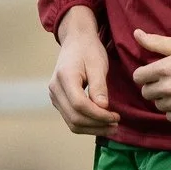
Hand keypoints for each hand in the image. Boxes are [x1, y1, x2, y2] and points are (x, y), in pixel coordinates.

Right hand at [48, 6, 118, 134]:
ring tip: (111, 126)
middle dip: (97, 125)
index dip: (98, 115)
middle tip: (116, 124)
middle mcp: (55, 88)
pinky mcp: (58, 100)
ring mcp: (54, 96)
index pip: (80, 104)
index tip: (115, 117)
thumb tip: (102, 108)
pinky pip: (71, 118)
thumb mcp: (98, 64)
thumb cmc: (89, 50)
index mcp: (64, 77)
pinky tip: (101, 123)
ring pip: (71, 122)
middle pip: (74, 117)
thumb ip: (99, 86)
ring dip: (92, 128)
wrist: (76, 41)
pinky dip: (86, 124)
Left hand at [132, 30, 170, 122]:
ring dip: (165, 99)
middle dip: (155, 87)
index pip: (138, 77)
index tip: (156, 73)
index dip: (145, 74)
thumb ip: (157, 42)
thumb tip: (136, 34)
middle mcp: (169, 87)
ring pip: (159, 105)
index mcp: (165, 68)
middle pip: (146, 93)